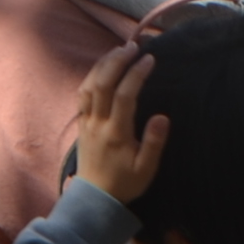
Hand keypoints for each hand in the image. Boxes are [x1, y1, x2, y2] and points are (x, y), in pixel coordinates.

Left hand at [70, 44, 166, 204]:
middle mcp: (98, 123)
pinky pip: (82, 94)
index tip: (150, 59)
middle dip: (117, 61)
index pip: (124, 96)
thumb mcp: (146, 169)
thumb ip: (154, 143)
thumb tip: (162, 117)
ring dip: (102, 65)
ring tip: (118, 51)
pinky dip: (91, 76)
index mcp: (116, 133)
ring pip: (88, 85)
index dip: (136, 74)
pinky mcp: (81, 123)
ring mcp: (86, 122)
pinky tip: (102, 68)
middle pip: (102, 84)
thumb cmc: (125, 183)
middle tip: (133, 46)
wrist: (95, 197)